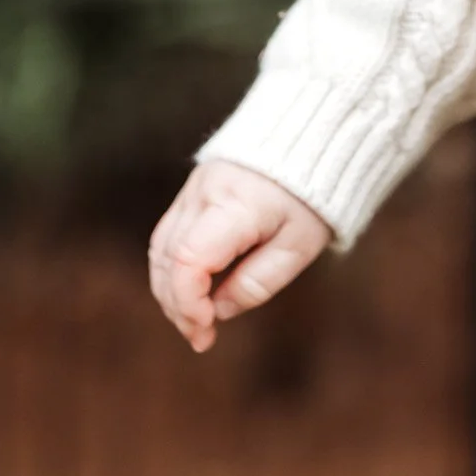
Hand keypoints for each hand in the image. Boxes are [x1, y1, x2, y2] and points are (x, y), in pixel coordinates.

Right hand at [148, 158, 333, 352]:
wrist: (314, 137)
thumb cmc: (312, 196)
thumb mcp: (300, 245)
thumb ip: (259, 281)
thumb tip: (219, 310)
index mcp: (236, 205)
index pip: (188, 259)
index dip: (187, 302)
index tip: (206, 329)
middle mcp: (205, 192)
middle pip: (167, 258)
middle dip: (177, 305)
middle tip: (201, 338)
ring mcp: (194, 187)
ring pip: (161, 247)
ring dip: (170, 290)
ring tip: (197, 323)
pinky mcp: (193, 188)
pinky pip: (169, 233)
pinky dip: (173, 267)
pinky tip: (194, 291)